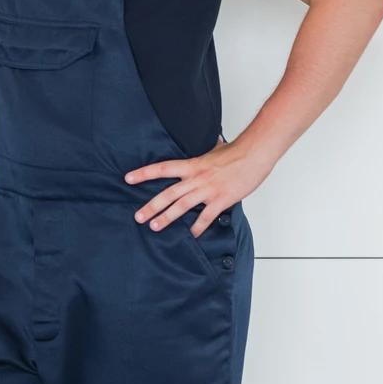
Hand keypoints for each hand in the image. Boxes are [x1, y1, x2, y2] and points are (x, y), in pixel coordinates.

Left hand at [126, 136, 277, 237]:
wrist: (254, 154)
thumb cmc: (236, 152)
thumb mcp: (213, 149)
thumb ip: (204, 154)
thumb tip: (206, 148)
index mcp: (191, 165)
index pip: (161, 169)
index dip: (143, 173)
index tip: (128, 178)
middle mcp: (196, 178)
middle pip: (168, 193)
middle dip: (151, 206)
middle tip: (138, 216)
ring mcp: (208, 190)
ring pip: (182, 206)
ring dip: (167, 218)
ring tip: (155, 227)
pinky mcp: (221, 200)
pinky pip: (206, 217)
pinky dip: (198, 227)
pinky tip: (192, 235)